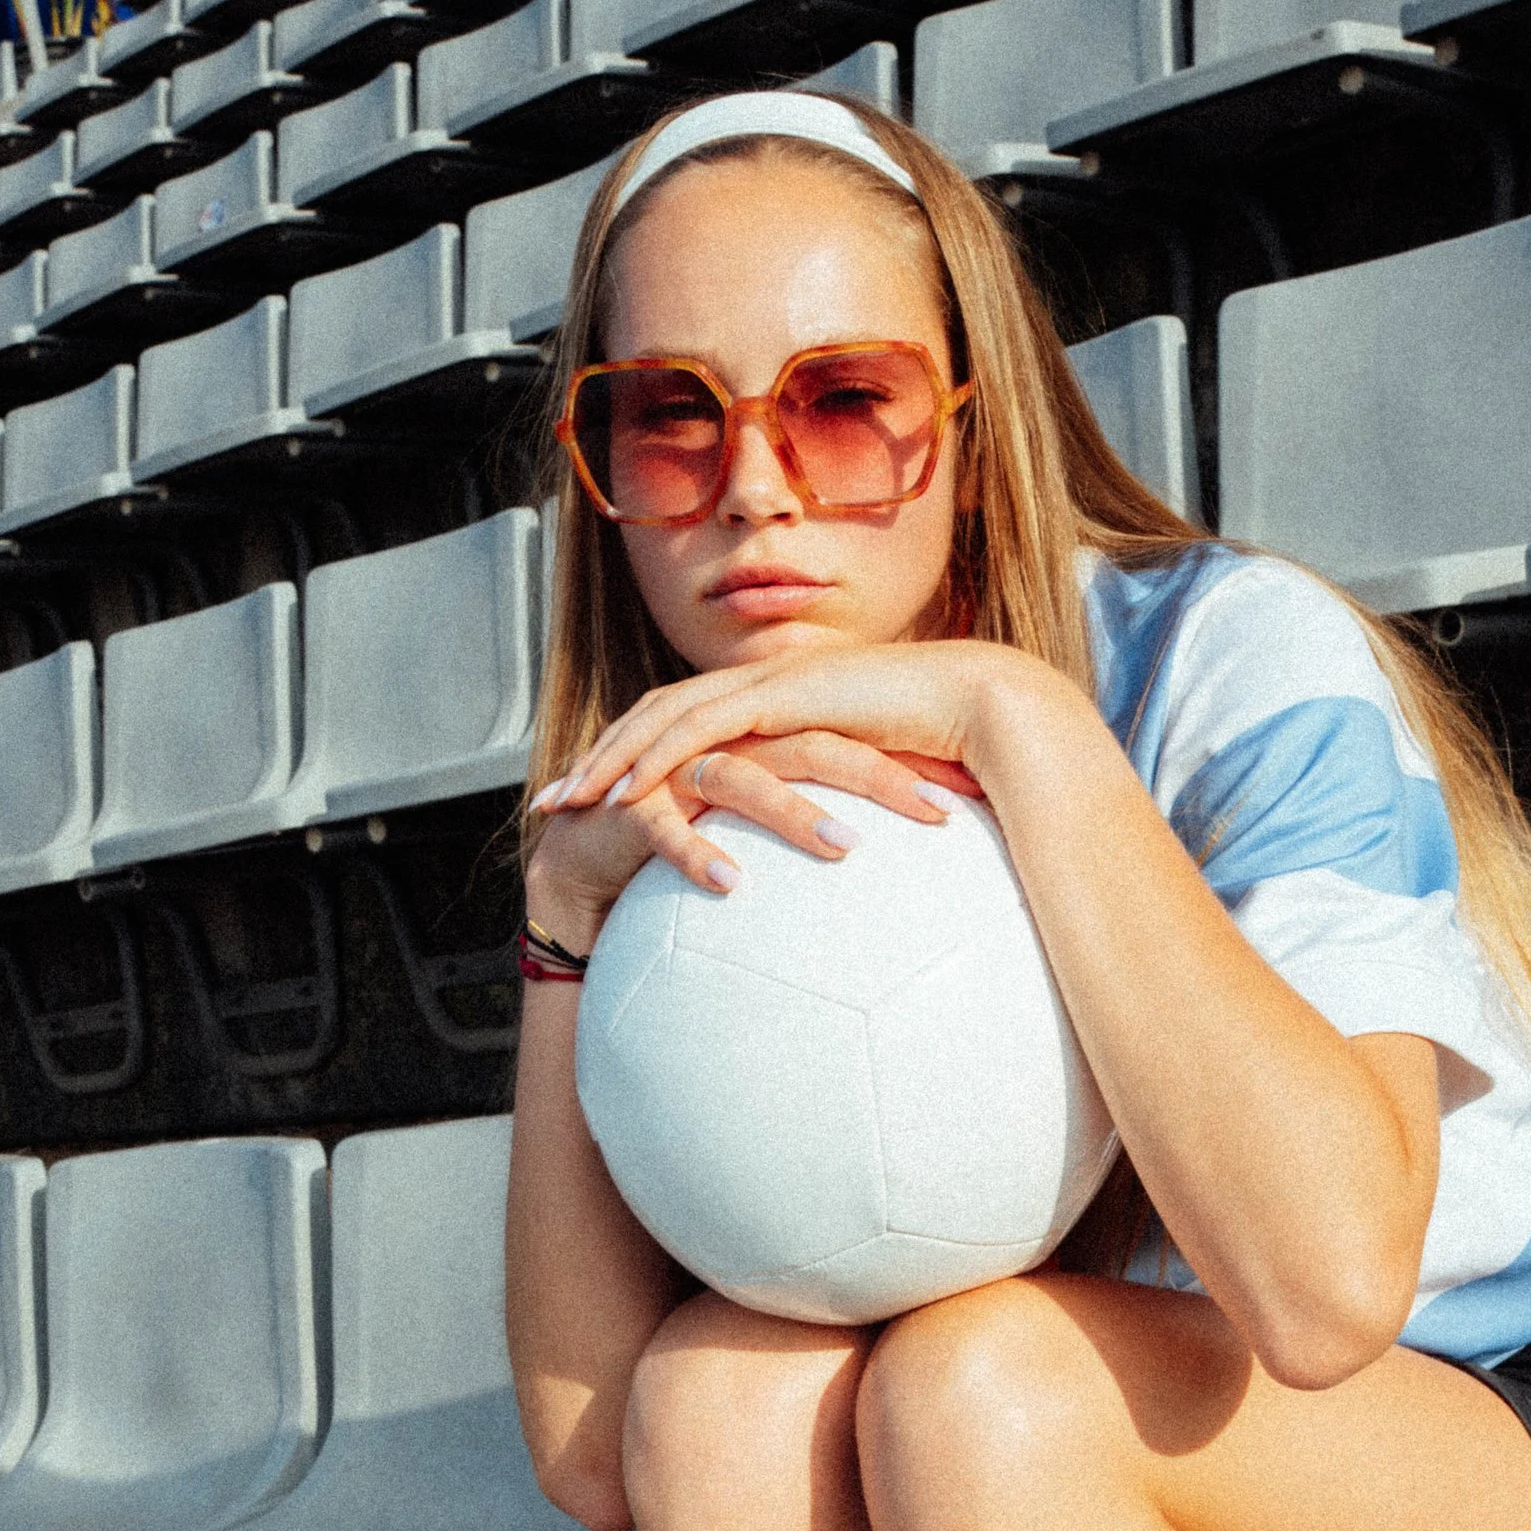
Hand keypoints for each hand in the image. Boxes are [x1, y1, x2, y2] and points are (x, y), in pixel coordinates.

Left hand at [531, 643, 1056, 897]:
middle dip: (598, 755)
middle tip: (552, 799)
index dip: (638, 753)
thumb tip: (847, 850)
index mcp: (779, 695)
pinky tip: (621, 797)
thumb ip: (849, 804)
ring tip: (566, 803)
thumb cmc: (947, 747)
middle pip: (654, 712)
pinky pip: (695, 729)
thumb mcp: (878, 782)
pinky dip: (651, 760)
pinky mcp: (776, 695)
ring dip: (607, 760)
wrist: (979, 702)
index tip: (598, 796)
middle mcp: (762, 680)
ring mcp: (766, 681)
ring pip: (660, 717)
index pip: (688, 719)